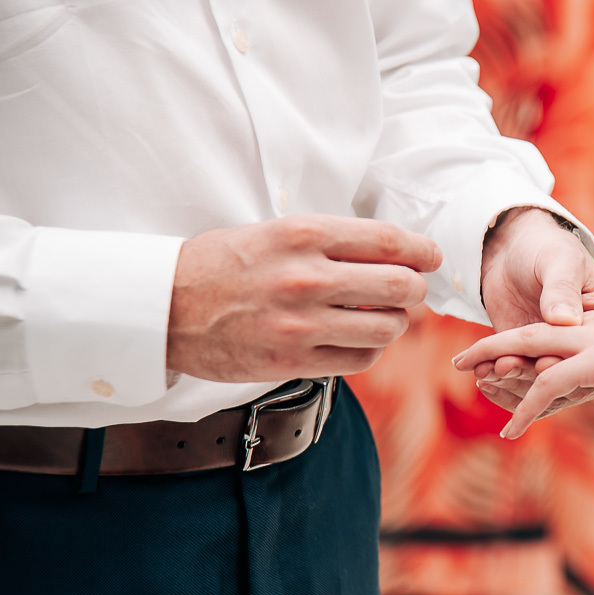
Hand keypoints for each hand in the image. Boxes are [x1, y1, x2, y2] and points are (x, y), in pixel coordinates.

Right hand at [167, 215, 440, 381]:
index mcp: (301, 235)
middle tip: (410, 289)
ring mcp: (299, 324)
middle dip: (414, 289)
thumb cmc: (223, 263)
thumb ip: (333, 242)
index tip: (430, 256)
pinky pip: (359, 360)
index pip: (387, 241)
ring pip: (386, 328)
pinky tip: (357, 339)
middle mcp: (305, 278)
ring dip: (393, 323)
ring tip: (380, 316)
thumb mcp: (276, 233)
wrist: (163, 307)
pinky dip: (369, 349)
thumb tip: (394, 254)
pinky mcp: (292, 361)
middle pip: (398, 287)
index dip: (421, 250)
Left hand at [453, 306, 593, 437]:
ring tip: (472, 381)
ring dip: (499, 368)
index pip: (557, 338)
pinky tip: (510, 430)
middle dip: (497, 346)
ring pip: (530, 350)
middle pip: (532, 335)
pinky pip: (549, 385)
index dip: (528, 351)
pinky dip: (527, 407)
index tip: (505, 365)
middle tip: (468, 363)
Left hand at [477, 207, 593, 416]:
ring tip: (487, 370)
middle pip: (572, 378)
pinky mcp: (532, 360)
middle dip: (535, 375)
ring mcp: (560, 355)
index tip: (544, 361)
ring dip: (513, 381)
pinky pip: (521, 381)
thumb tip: (565, 321)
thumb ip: (562, 288)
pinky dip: (501, 380)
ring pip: (544, 386)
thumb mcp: (559, 260)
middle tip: (505, 365)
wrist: (512, 250)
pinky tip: (480, 371)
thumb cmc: (546, 247)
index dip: (574, 364)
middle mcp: (592, 345)